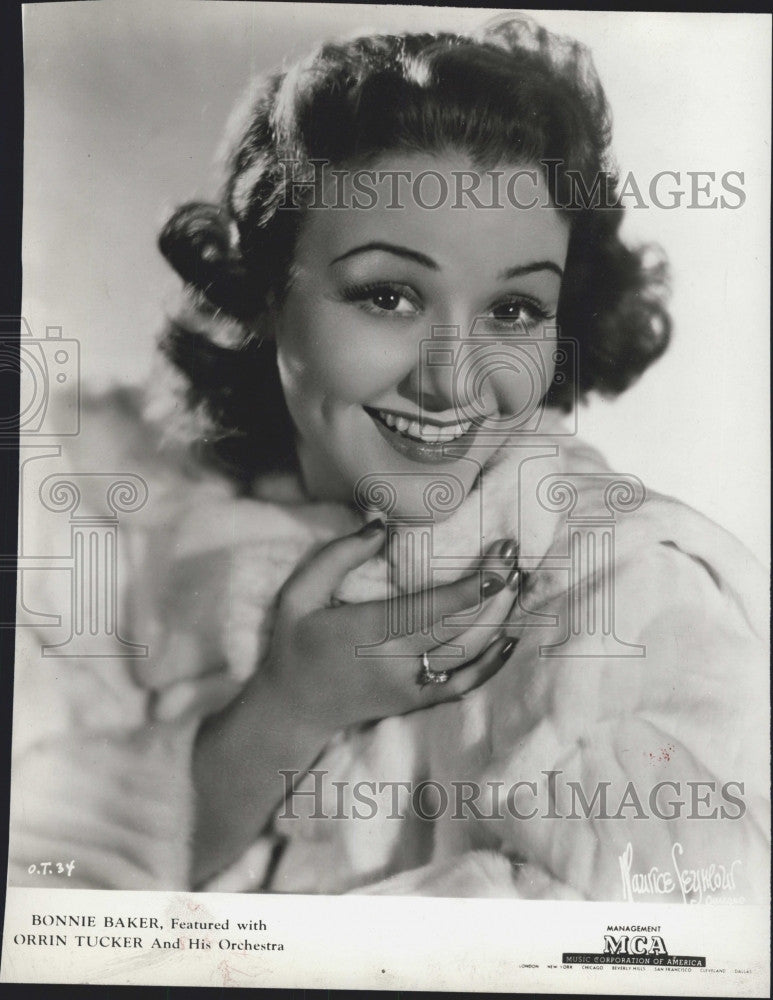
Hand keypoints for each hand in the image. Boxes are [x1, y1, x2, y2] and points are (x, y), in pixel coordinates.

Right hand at [192, 520, 518, 882]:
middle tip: (515, 557)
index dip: (474, 584)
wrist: (291, 709)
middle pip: (461, 627)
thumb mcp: (298, 593)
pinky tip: (509, 638)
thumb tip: (383, 527)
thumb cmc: (295, 644)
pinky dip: (491, 664)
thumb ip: (337, 557)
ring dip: (500, 619)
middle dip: (496, 591)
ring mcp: (410, 686)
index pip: (433, 607)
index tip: (501, 556)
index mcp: (368, 630)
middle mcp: (395, 661)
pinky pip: (463, 685)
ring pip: (469, 654)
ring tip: (517, 585)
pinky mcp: (416, 701)